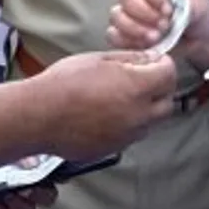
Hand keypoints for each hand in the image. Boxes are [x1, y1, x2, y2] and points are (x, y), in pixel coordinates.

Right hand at [33, 50, 176, 159]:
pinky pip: (132, 135)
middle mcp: (137, 115)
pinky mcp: (114, 149)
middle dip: (160, 89)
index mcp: (136, 88)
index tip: (153, 61)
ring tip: (122, 96)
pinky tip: (109, 113)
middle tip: (143, 78)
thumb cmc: (64, 83)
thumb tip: (150, 60)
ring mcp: (127, 136)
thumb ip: (130, 59)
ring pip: (151, 122)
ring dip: (146, 108)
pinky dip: (130, 124)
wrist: (38, 116)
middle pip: (167, 103)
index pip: (170, 75)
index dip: (164, 65)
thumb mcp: (99, 60)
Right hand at [106, 0, 208, 55]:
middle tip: (163, 25)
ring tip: (155, 37)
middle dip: (144, 13)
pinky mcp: (126, 34)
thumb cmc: (198, 15)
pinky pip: (113, 35)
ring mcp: (129, 13)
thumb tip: (170, 5)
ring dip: (135, 28)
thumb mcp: (198, 5)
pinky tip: (144, 46)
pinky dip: (126, 41)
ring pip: (116, 15)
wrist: (201, 37)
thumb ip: (185, 2)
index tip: (168, 9)